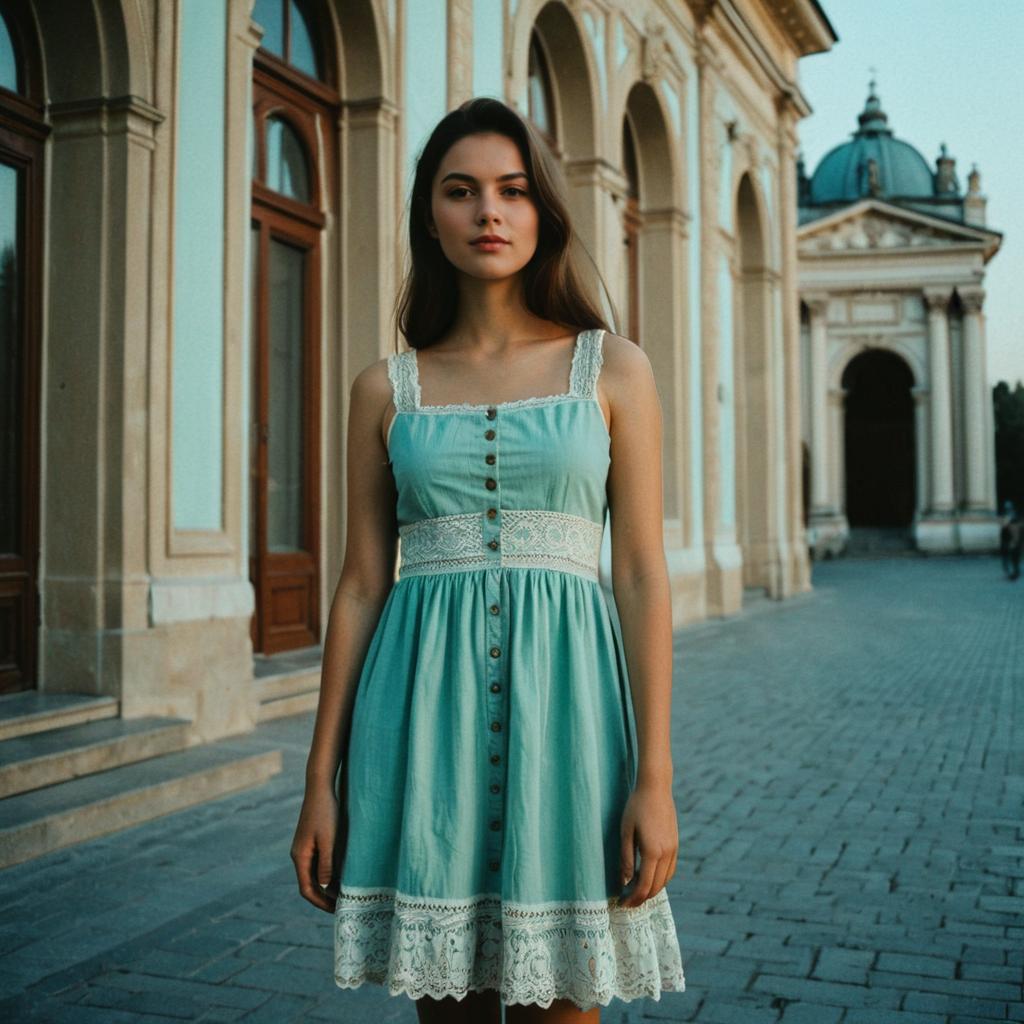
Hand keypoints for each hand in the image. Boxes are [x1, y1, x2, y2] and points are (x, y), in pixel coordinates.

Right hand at [291, 782, 344, 912]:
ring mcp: (304, 848)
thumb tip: (326, 887)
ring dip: (326, 886)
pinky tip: (341, 874)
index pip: (306, 889)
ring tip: (343, 894)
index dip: (320, 903)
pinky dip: (327, 873)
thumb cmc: (325, 813)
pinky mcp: (310, 841)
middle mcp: (299, 855)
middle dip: (323, 897)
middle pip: (309, 884)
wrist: (320, 788)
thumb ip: (326, 863)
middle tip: (341, 906)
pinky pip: (317, 864)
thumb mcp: (328, 839)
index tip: (335, 910)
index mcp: (300, 857)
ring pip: (313, 874)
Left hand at [618, 781, 678, 907]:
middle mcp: (667, 853)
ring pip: (665, 880)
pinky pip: (670, 870)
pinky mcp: (675, 844)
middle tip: (627, 901)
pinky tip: (648, 877)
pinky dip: (660, 879)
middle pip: (656, 886)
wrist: (656, 788)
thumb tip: (624, 881)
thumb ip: (625, 858)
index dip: (633, 898)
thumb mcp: (625, 832)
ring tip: (636, 891)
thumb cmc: (636, 807)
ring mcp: (674, 849)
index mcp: (653, 852)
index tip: (622, 903)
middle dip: (642, 898)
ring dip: (651, 890)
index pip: (644, 885)